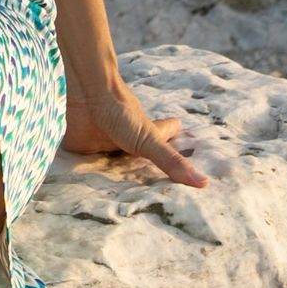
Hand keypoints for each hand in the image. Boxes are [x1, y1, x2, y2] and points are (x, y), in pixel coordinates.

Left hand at [62, 77, 208, 187]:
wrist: (86, 94)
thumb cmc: (120, 111)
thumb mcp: (149, 139)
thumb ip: (171, 162)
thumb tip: (204, 183)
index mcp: (143, 137)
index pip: (164, 138)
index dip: (172, 134)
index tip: (182, 129)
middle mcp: (124, 141)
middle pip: (136, 157)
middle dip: (142, 167)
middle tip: (152, 181)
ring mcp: (103, 146)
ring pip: (112, 166)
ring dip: (114, 177)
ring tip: (120, 193)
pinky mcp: (82, 152)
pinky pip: (86, 170)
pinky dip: (87, 178)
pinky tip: (87, 188)